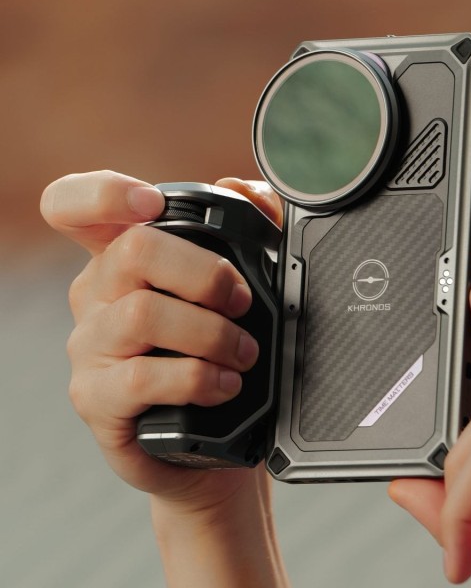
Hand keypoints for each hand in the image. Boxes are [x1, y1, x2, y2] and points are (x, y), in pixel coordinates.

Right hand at [41, 170, 287, 586]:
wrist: (212, 430)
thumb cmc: (221, 349)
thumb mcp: (234, 285)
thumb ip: (249, 226)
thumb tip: (241, 188)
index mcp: (122, 256)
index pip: (73, 206)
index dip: (105, 193)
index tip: (154, 203)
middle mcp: (96, 294)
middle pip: (134, 249)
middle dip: (205, 272)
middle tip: (242, 301)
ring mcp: (89, 346)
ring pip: (142, 314)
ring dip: (211, 333)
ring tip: (245, 353)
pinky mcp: (96, 397)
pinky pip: (141, 378)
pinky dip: (197, 378)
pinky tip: (224, 384)